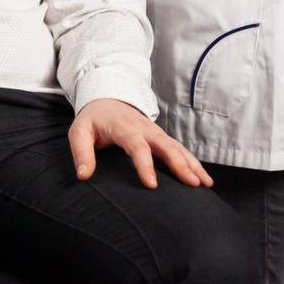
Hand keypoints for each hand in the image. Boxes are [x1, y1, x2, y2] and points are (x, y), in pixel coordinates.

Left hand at [68, 98, 212, 189]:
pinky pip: (180, 149)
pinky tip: (204, 179)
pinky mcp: (161, 137)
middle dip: (179, 163)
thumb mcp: (79, 131)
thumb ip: (81, 153)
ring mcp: (155, 132)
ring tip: (204, 184)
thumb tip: (84, 176)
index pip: (136, 146)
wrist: (106, 98)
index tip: (152, 185)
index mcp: (123, 128)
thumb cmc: (93, 119)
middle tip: (192, 183)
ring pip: (177, 147)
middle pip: (165, 145)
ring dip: (192, 164)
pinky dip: (194, 163)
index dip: (144, 165)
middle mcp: (144, 129)